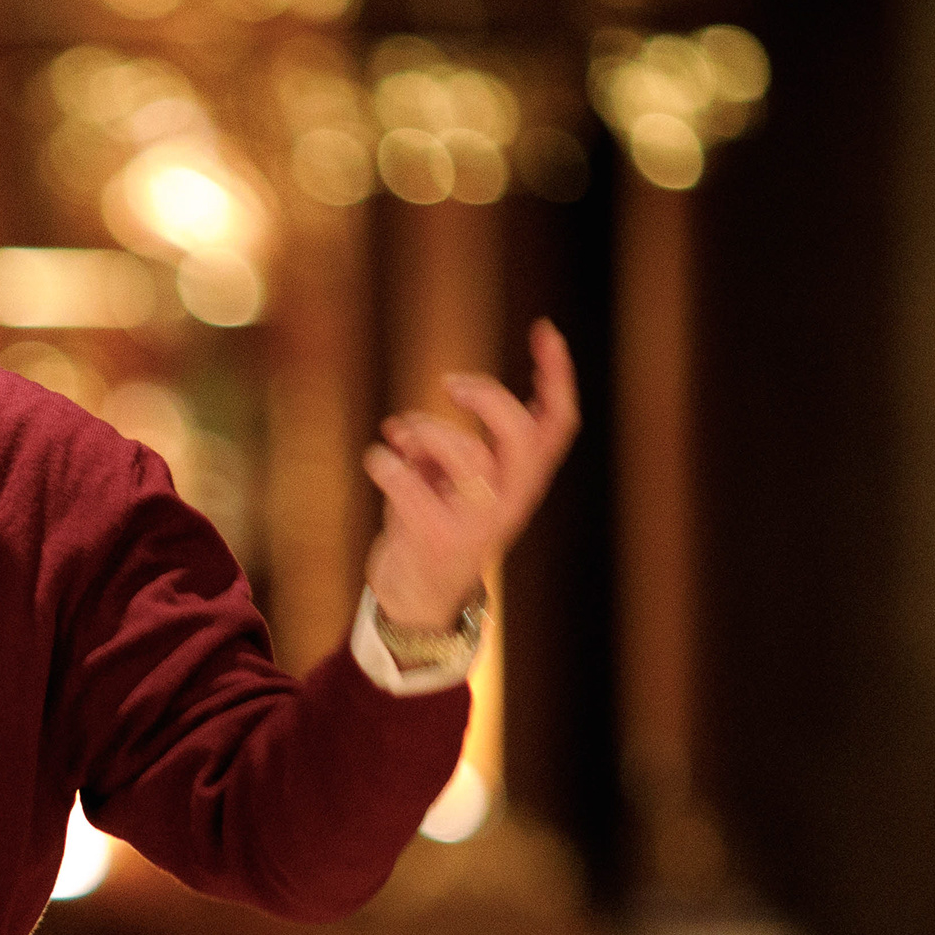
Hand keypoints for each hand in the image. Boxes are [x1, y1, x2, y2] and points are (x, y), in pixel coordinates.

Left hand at [361, 319, 580, 629]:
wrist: (416, 604)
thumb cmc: (432, 530)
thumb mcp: (444, 482)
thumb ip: (434, 449)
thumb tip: (399, 426)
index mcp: (522, 480)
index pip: (558, 423)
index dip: (555, 375)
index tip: (543, 330)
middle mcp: (510, 501)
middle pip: (521, 436)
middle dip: (485, 398)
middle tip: (448, 384)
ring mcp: (477, 524)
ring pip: (468, 456)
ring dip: (426, 429)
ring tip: (399, 430)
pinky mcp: (438, 541)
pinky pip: (413, 490)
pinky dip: (388, 464)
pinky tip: (377, 458)